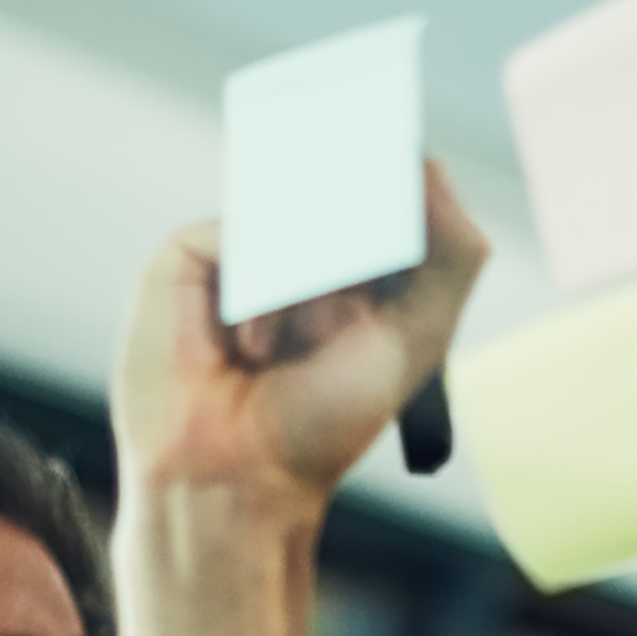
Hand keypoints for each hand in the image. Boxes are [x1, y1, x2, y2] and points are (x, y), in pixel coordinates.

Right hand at [112, 160, 489, 515]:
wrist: (238, 471)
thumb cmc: (327, 421)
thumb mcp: (416, 339)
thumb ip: (448, 258)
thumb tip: (434, 165)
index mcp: (363, 273)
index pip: (385, 195)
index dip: (398, 180)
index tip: (406, 165)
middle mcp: (303, 255)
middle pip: (336, 186)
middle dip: (353, 226)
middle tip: (356, 294)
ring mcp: (245, 250)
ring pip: (288, 213)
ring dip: (308, 285)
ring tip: (292, 355)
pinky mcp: (188, 255)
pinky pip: (236, 232)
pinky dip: (256, 289)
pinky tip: (245, 347)